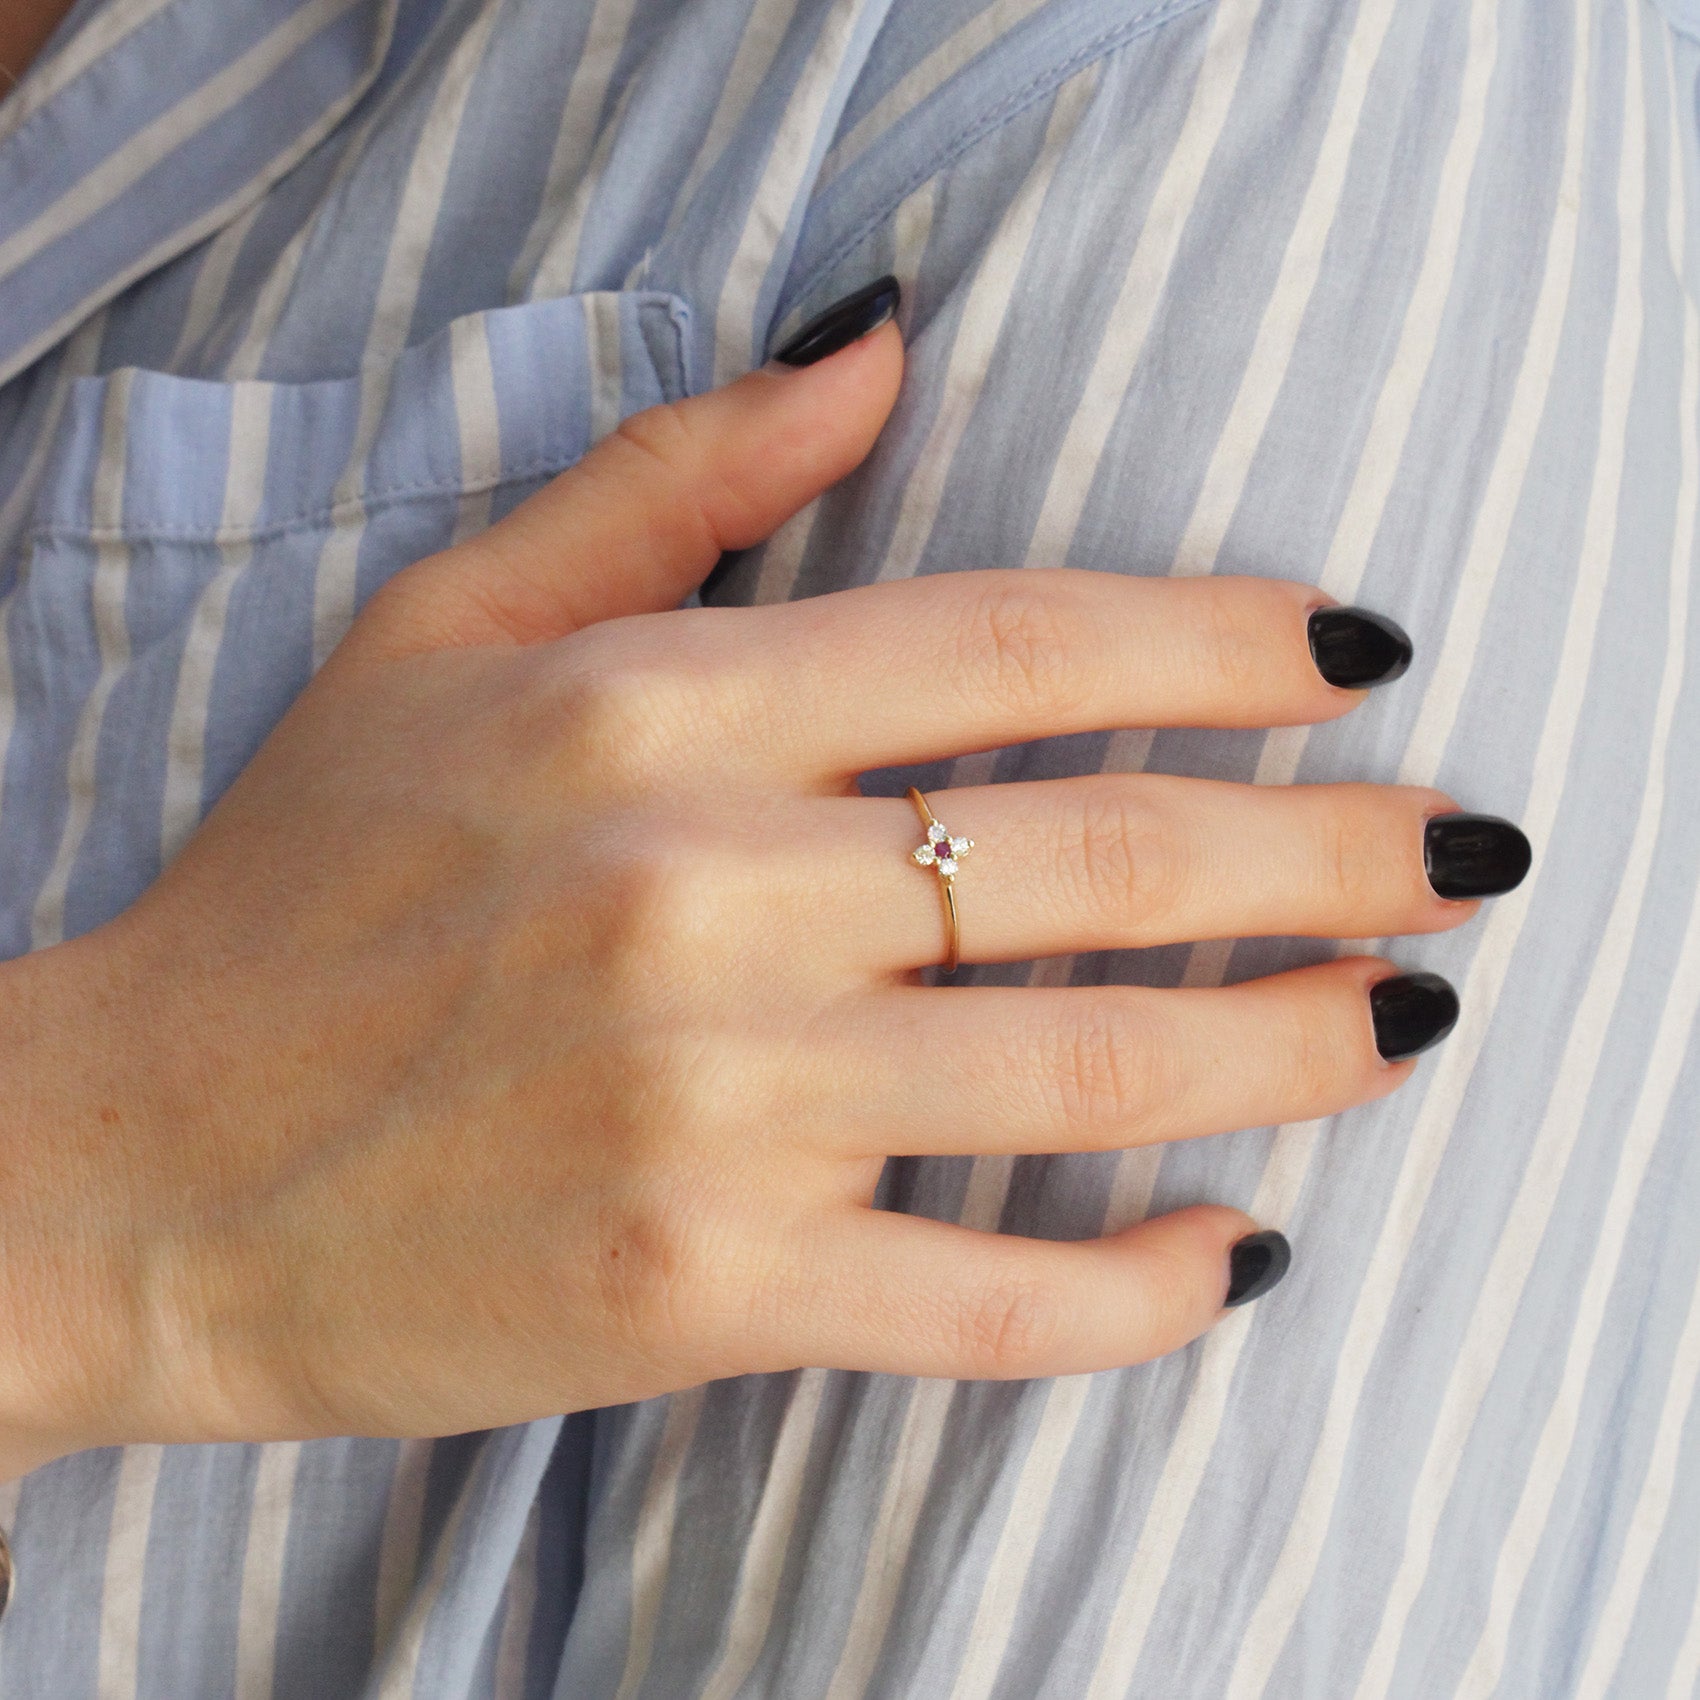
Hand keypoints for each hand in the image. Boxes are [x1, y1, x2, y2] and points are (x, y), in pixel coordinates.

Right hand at [0, 307, 1518, 1470]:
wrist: (141, 1168)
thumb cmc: (297, 889)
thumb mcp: (447, 627)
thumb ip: (675, 474)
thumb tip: (883, 343)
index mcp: (651, 713)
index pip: (1018, 644)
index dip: (1225, 645)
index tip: (1356, 663)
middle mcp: (704, 895)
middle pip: (1107, 855)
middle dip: (1330, 850)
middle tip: (1461, 854)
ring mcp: (714, 1107)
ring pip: (1087, 1071)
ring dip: (1292, 1046)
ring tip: (1409, 1018)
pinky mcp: (704, 1292)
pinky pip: (991, 1300)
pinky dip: (1139, 1292)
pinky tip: (1234, 1253)